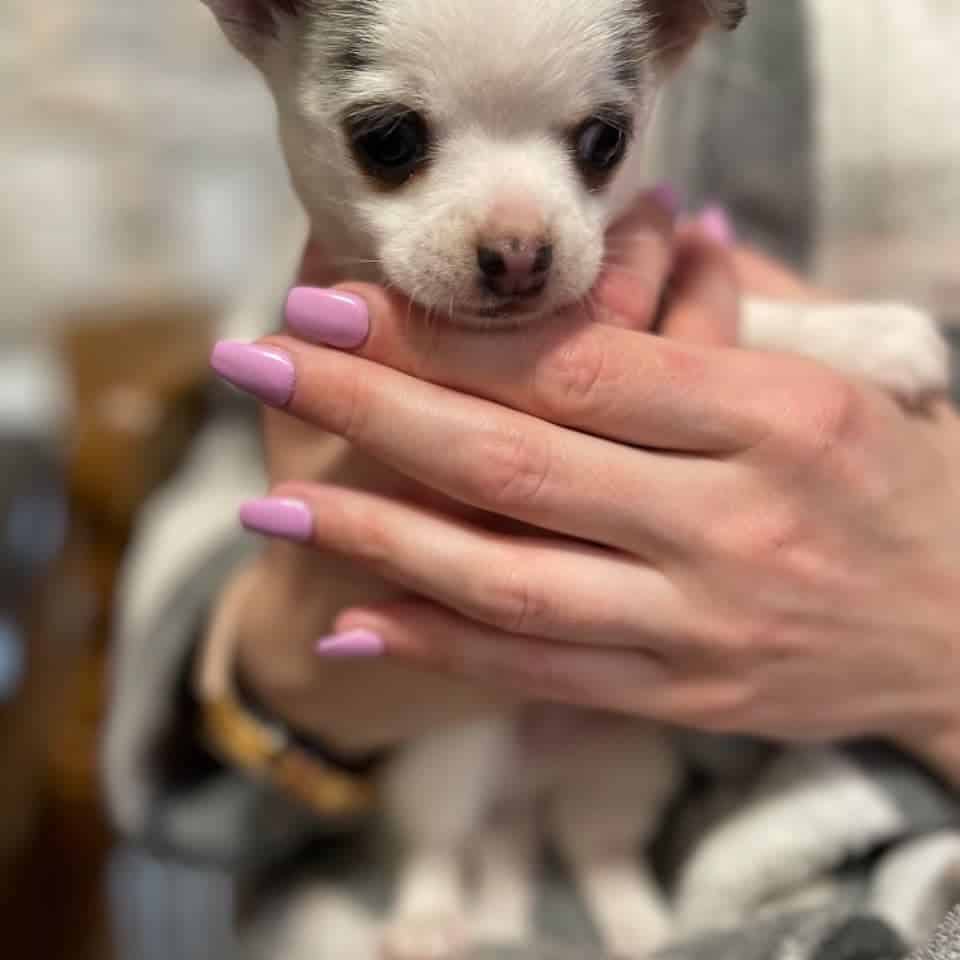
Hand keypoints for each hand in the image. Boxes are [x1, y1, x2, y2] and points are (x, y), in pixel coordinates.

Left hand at [216, 211, 959, 784]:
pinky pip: (537, 672)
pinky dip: (437, 645)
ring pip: (507, 580)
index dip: (441, 337)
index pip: (572, 368)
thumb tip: (614, 264)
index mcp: (772, 416)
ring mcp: (697, 624)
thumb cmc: (890, 479)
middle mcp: (727, 523)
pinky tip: (352, 618)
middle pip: (513, 463)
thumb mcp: (822, 380)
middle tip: (258, 364)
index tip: (336, 304)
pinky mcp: (676, 696)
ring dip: (375, 537)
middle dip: (368, 410)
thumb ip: (706, 331)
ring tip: (274, 501)